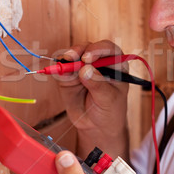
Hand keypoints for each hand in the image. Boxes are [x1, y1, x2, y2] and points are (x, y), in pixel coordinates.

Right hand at [56, 41, 129, 156]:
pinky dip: (58, 69)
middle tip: (71, 58)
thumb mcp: (108, 100)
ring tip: (64, 67)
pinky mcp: (68, 76)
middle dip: (79, 50)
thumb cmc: (110, 111)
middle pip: (88, 48)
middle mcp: (98, 62)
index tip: (88, 57)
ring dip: (67, 58)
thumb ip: (98, 85)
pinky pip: (61, 68)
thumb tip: (85, 70)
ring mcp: (82, 67)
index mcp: (115, 64)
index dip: (98, 49)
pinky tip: (59, 73)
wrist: (96, 126)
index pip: (109, 49)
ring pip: (73, 54)